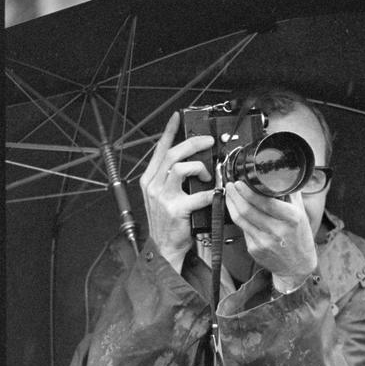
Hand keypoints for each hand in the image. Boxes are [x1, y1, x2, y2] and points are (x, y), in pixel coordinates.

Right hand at [140, 112, 214, 271]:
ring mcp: (163, 198)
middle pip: (173, 154)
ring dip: (199, 168)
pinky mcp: (176, 210)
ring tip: (207, 177)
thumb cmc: (168, 223)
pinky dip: (210, 193)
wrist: (164, 248)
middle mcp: (153, 186)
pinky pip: (198, 195)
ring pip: (181, 168)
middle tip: (209, 143)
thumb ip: (172, 178)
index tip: (177, 117)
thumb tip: (192, 161)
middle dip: (194, 144)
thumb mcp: (163, 196)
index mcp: (149, 180)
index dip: (169, 131)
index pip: (159, 149)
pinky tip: (215, 194)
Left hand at [225, 181, 316, 290]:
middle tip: (231, 185)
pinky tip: (237, 210)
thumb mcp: (302, 214)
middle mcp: (277, 231)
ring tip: (230, 194)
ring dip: (232, 204)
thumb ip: (291, 194)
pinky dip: (239, 218)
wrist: (297, 267)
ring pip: (240, 219)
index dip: (248, 192)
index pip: (265, 202)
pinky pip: (243, 230)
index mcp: (291, 219)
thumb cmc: (300, 238)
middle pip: (248, 210)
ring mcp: (264, 242)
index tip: (241, 182)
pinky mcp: (254, 249)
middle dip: (235, 194)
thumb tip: (280, 176)